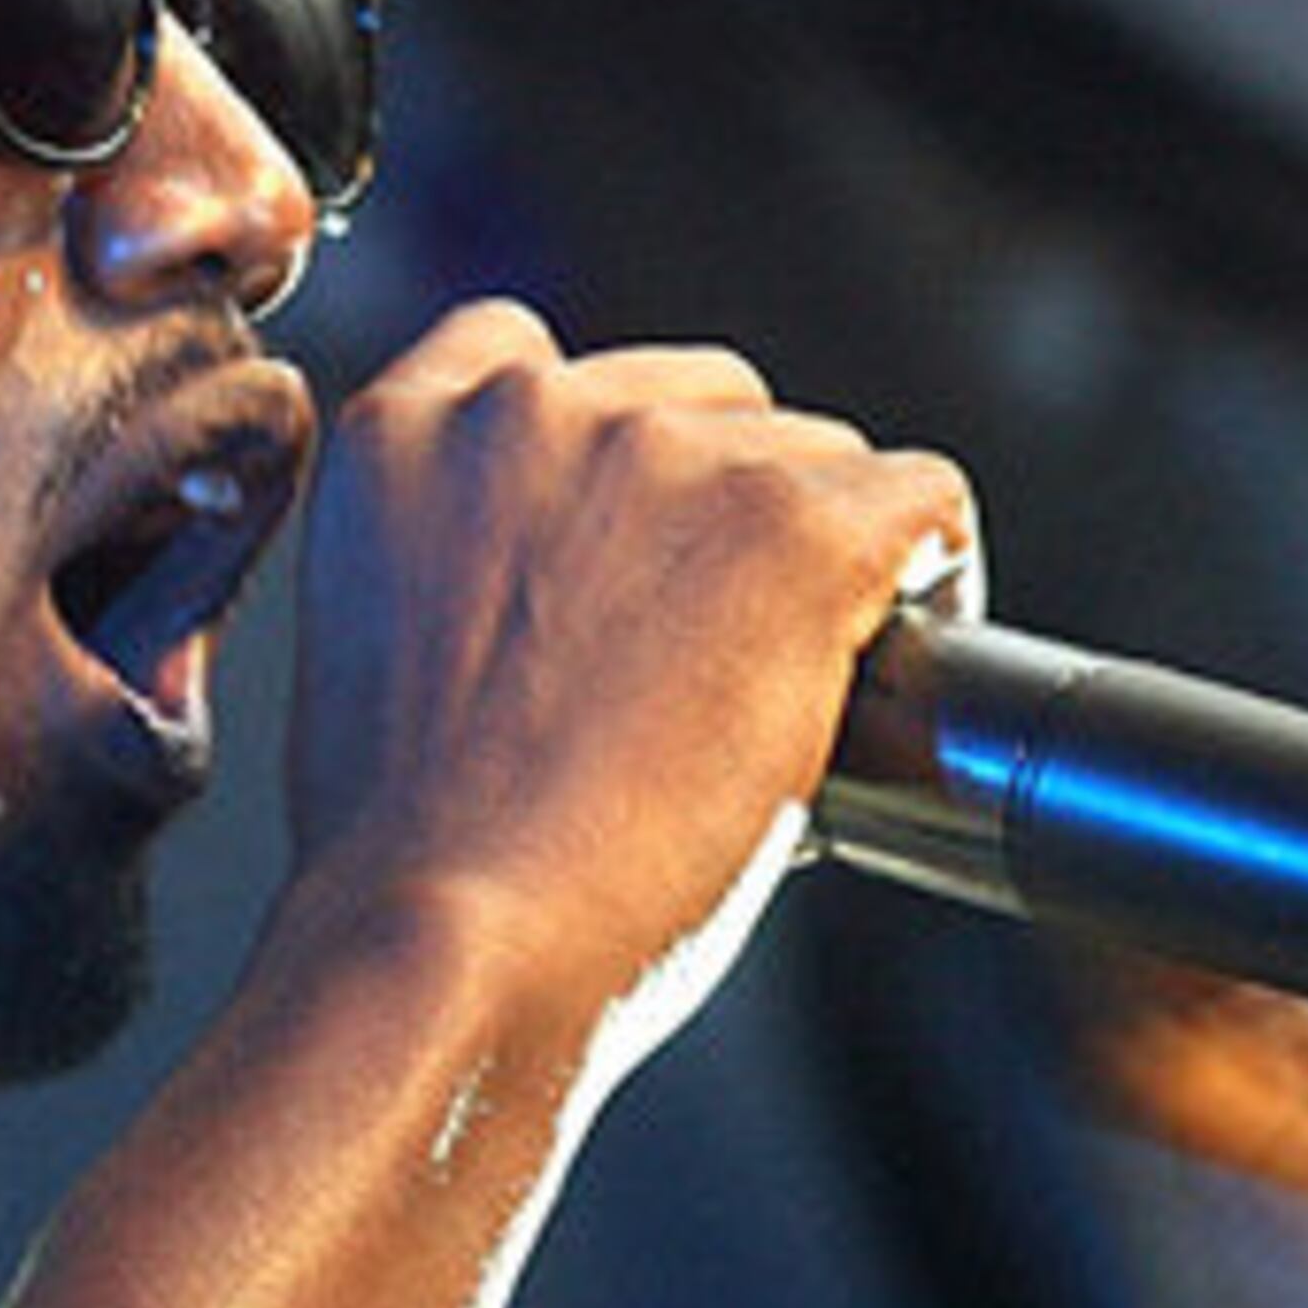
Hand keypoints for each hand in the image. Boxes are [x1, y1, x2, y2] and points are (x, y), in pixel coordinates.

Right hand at [283, 299, 975, 1037]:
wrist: (449, 944)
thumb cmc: (409, 860)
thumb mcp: (374, 651)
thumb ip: (458, 565)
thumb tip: (565, 595)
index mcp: (406, 433)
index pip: (534, 362)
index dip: (612, 460)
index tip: (637, 556)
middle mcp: (529, 412)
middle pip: (703, 404)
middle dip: (724, 515)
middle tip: (719, 656)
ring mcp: (668, 454)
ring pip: (817, 457)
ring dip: (822, 557)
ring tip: (794, 691)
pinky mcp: (795, 525)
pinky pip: (921, 502)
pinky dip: (933, 577)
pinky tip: (894, 672)